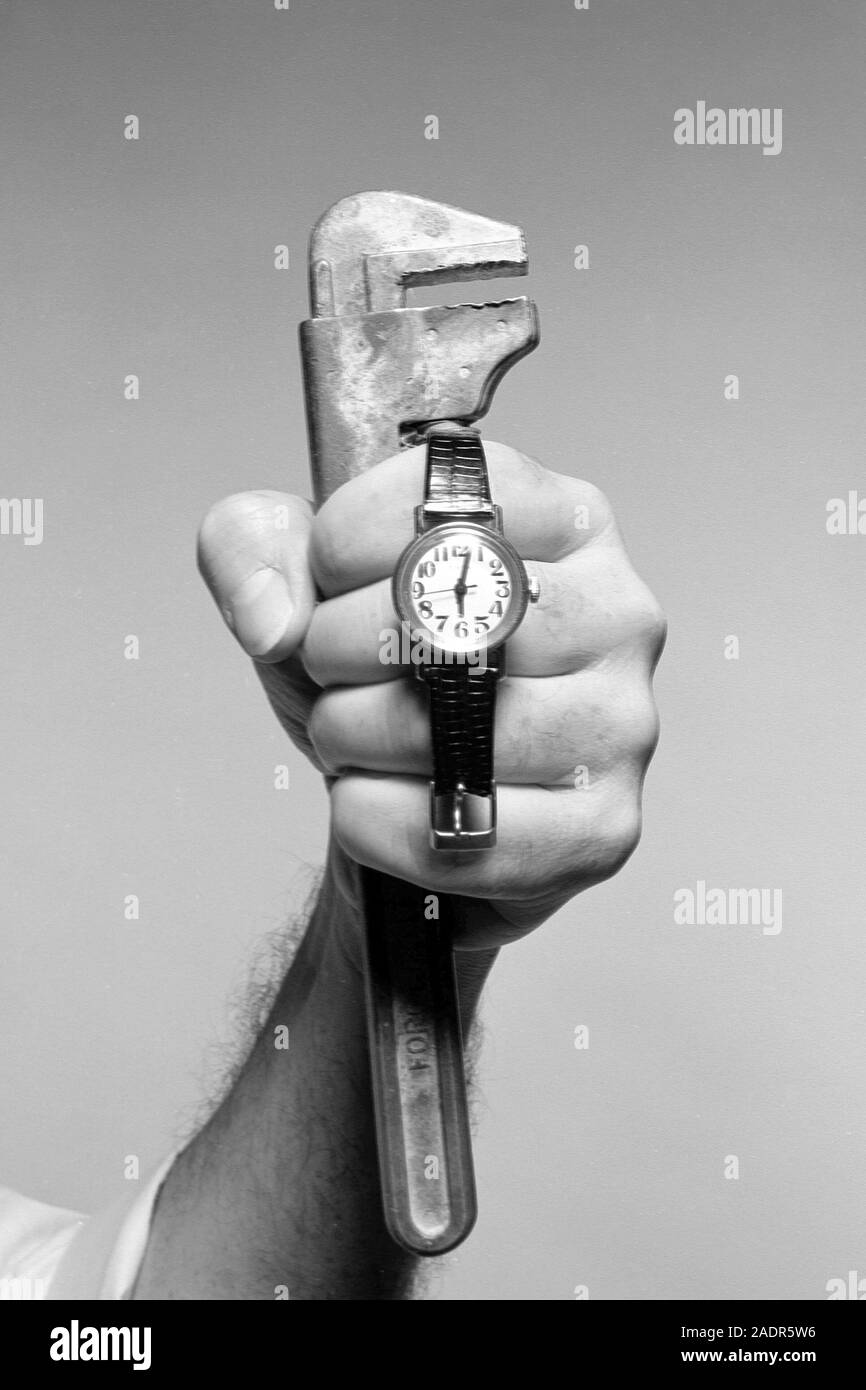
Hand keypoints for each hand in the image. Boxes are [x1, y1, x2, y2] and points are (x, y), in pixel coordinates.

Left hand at [197, 442, 665, 948]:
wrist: (407, 796)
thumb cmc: (379, 673)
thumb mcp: (300, 582)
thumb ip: (254, 546)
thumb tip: (273, 618)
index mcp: (566, 519)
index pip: (450, 500)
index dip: (346, 544)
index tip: (326, 579)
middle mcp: (618, 611)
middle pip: (449, 617)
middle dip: (339, 650)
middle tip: (333, 672)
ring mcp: (624, 723)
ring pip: (455, 730)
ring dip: (355, 738)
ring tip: (354, 736)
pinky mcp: (604, 826)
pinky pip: (463, 831)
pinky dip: (377, 820)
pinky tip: (368, 799)